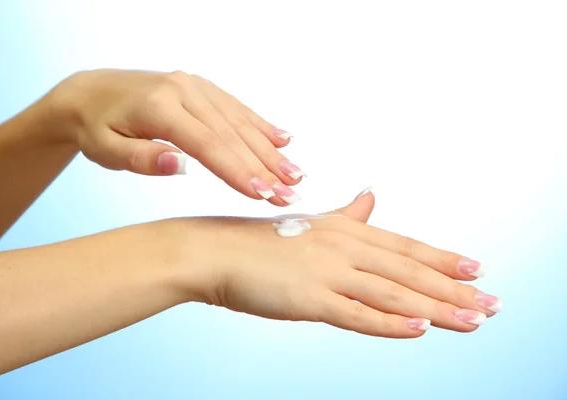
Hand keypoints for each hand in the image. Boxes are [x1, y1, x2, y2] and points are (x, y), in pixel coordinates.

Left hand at [50, 69, 303, 205]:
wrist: (89, 93)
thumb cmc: (97, 128)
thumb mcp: (106, 149)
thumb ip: (142, 158)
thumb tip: (182, 165)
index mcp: (160, 107)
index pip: (208, 145)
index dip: (238, 171)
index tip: (264, 195)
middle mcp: (183, 90)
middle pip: (231, 134)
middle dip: (264, 167)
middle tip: (290, 193)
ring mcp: (195, 86)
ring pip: (239, 121)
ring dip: (269, 150)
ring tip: (295, 174)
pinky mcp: (201, 88)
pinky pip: (235, 108)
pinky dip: (260, 125)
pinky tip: (283, 139)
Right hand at [171, 188, 500, 337]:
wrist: (211, 251)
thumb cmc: (254, 242)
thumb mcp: (308, 223)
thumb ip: (345, 215)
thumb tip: (370, 197)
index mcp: (342, 229)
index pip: (403, 246)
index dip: (442, 258)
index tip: (475, 268)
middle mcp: (341, 246)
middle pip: (408, 270)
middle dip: (454, 288)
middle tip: (491, 302)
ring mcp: (326, 271)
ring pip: (392, 293)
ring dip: (436, 308)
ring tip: (472, 319)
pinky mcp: (308, 298)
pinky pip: (357, 314)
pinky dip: (391, 323)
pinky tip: (419, 328)